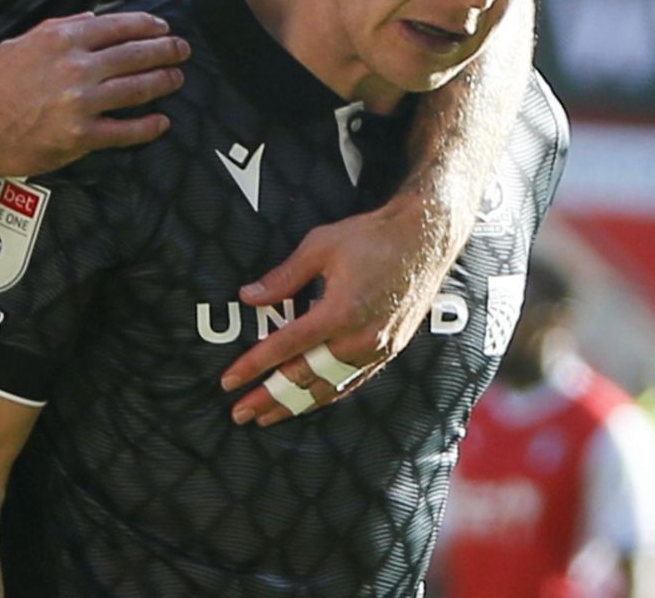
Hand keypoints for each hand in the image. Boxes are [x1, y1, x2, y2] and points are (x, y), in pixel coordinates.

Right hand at [0, 12, 188, 180]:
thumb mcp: (19, 43)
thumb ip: (58, 28)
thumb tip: (92, 18)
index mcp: (62, 40)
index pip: (117, 27)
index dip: (147, 27)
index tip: (162, 28)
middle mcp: (77, 68)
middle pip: (134, 56)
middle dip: (165, 51)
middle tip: (183, 50)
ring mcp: (81, 103)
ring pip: (135, 90)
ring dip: (162, 82)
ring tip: (177, 78)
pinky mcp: (80, 137)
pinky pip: (123, 131)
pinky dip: (147, 127)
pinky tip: (161, 122)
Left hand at [219, 199, 445, 425]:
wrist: (426, 240)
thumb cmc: (371, 237)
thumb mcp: (320, 246)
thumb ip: (284, 277)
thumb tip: (248, 296)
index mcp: (339, 311)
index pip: (287, 347)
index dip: (255, 366)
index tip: (229, 381)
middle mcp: (359, 337)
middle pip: (306, 377)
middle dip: (270, 397)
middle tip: (240, 413)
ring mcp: (377, 348)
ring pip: (330, 387)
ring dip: (296, 405)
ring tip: (267, 418)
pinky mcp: (390, 350)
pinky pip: (353, 382)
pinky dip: (327, 396)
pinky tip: (309, 402)